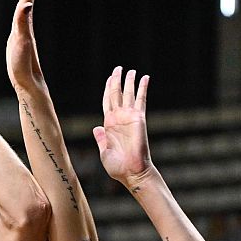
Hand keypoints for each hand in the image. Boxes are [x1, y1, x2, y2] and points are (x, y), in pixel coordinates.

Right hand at [6, 0, 47, 93]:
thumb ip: (23, 24)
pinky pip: (21, 15)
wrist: (28, 83)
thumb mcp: (22, 43)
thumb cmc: (24, 67)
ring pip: (26, 4)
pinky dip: (24, 5)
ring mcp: (22, 30)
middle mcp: (25, 23)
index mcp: (25, 22)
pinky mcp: (18, 38)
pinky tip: (25, 5)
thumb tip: (27, 4)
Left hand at [93, 67, 154, 190]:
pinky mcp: (139, 118)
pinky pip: (141, 99)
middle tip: (118, 68)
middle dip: (116, 80)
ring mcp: (129, 117)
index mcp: (108, 125)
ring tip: (130, 70)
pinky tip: (145, 78)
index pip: (107, 102)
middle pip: (116, 94)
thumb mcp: (104, 152)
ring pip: (128, 94)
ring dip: (129, 81)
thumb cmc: (117, 166)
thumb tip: (95, 128)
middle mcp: (118, 118)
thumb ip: (100, 139)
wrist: (131, 172)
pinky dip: (142, 88)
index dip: (107, 90)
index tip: (109, 79)